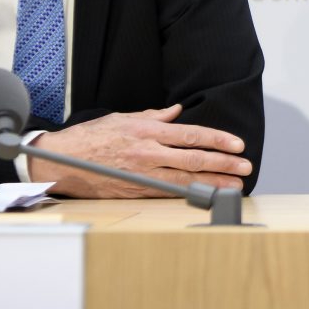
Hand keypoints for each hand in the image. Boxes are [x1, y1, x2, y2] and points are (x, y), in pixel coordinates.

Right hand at [29, 103, 251, 197]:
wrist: (63, 160)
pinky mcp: (136, 191)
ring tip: (234, 186)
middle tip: (245, 168)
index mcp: (147, 131)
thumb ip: (153, 117)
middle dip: (223, 164)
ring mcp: (143, 174)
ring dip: (213, 183)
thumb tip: (176, 112)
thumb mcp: (123, 119)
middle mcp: (148, 152)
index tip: (236, 145)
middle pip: (194, 159)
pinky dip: (190, 195)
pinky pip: (168, 193)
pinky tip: (206, 196)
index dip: (217, 140)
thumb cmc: (92, 137)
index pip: (191, 135)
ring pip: (185, 180)